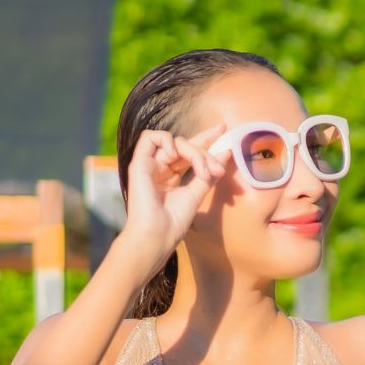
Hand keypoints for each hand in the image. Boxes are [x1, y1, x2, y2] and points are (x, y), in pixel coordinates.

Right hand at [114, 123, 230, 278]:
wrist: (156, 235)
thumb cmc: (174, 221)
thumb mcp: (197, 194)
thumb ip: (209, 172)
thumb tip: (225, 151)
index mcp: (172, 177)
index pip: (190, 151)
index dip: (206, 138)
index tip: (223, 129)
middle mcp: (161, 168)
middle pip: (186, 144)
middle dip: (206, 149)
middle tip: (219, 169)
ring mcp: (150, 165)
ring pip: (174, 142)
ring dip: (192, 151)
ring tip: (202, 171)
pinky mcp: (139, 163)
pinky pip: (149, 138)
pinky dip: (166, 140)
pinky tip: (176, 153)